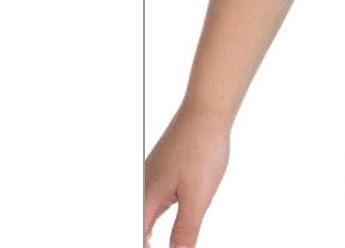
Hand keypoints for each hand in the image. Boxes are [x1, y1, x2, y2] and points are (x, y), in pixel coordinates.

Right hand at [144, 102, 230, 247]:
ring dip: (146, 232)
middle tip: (158, 241)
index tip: (155, 246)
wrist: (207, 110)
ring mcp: (153, 176)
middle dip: (145, 238)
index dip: (145, 245)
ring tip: (150, 238)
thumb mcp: (198, 196)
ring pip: (143, 212)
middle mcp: (144, 187)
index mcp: (147, 197)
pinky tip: (156, 225)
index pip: (138, 234)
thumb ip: (185, 230)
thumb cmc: (202, 148)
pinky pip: (151, 200)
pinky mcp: (164, 168)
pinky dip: (151, 218)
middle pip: (137, 224)